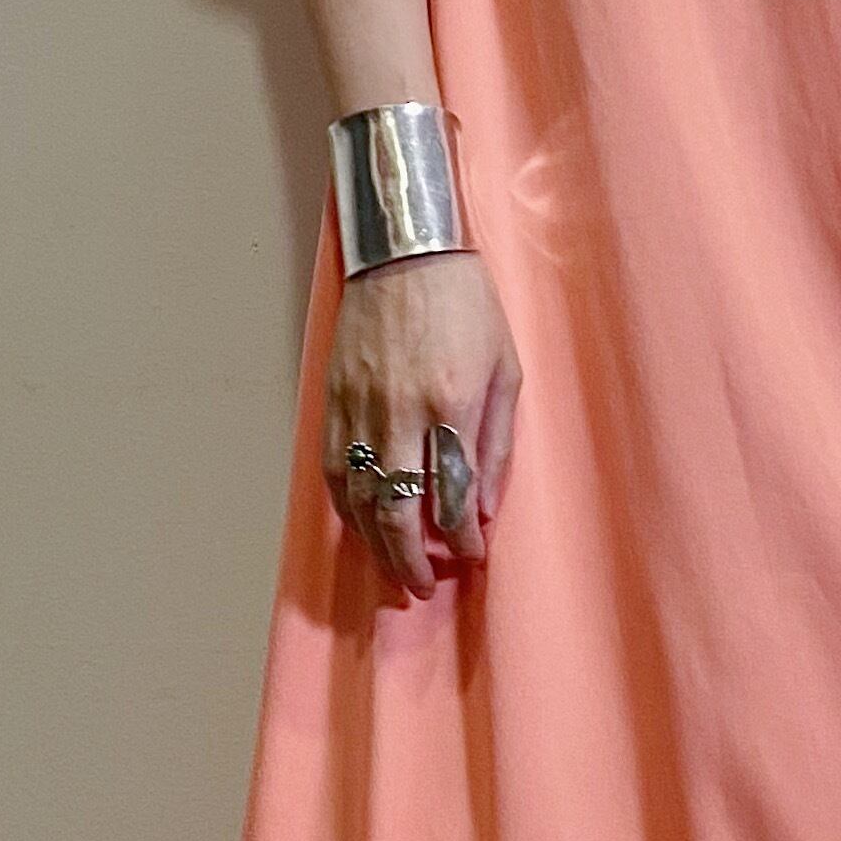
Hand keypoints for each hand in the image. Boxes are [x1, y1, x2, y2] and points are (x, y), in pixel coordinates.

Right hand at [320, 248, 522, 600]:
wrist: (405, 252)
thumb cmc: (467, 305)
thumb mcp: (506, 368)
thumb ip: (496, 441)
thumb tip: (484, 507)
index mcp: (451, 404)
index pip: (453, 496)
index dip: (461, 538)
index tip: (470, 556)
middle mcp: (400, 413)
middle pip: (398, 511)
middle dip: (410, 561)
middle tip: (423, 588)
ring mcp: (360, 406)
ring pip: (359, 497)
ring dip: (375, 543)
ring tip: (392, 569)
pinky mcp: (334, 397)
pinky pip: (336, 468)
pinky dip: (347, 505)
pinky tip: (361, 522)